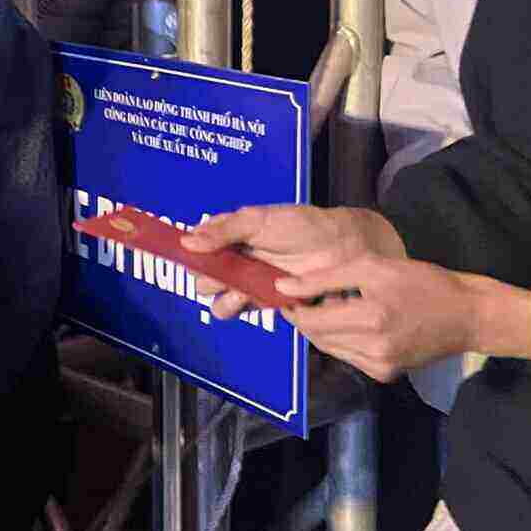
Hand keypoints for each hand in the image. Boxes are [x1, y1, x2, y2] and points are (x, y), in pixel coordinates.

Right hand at [183, 203, 405, 311]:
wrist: (345, 248)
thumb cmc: (305, 227)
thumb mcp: (260, 220)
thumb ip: (224, 230)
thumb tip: (187, 241)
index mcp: (234, 236)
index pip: (200, 245)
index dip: (190, 252)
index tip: (184, 255)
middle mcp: (240, 261)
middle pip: (205, 276)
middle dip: (206, 278)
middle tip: (217, 276)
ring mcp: (253, 283)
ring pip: (220, 298)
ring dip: (221, 296)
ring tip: (236, 291)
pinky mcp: (269, 302)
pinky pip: (243, 310)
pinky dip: (239, 306)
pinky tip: (248, 299)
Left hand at [244, 256, 530, 380]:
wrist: (466, 314)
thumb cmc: (421, 282)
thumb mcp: (372, 267)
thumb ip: (323, 278)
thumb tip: (282, 287)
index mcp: (371, 318)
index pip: (310, 322)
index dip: (294, 309)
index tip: (290, 295)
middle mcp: (374, 348)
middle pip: (317, 337)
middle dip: (307, 319)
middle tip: (312, 299)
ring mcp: (381, 366)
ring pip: (330, 349)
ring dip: (324, 330)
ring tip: (337, 309)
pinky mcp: (386, 374)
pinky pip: (349, 358)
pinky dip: (343, 342)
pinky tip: (356, 325)